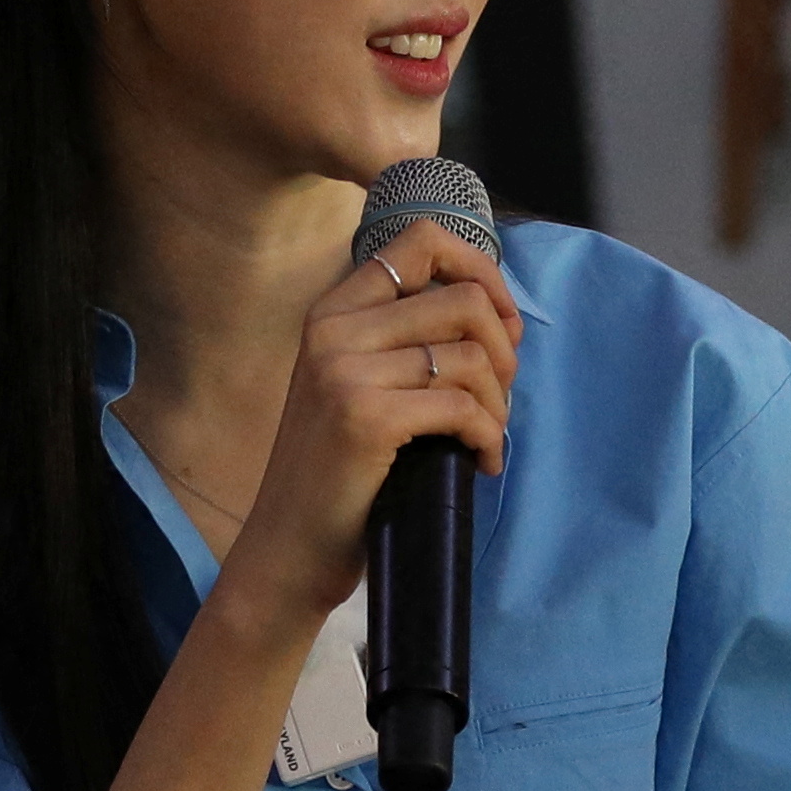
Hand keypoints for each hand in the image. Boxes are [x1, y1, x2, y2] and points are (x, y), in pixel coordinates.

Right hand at [211, 212, 523, 635]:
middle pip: (463, 300)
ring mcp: (345, 372)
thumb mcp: (357, 386)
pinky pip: (465, 408)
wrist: (286, 550)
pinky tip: (481, 464)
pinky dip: (490, 438)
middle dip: (504, 351)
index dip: (481, 271)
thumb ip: (407, 340)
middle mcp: (334, 330)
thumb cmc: (338, 474)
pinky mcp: (366, 419)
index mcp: (333, 311)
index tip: (500, 322)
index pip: (422, 240)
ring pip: (471, 356)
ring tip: (486, 438)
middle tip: (498, 398)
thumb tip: (501, 315)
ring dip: (500, 403)